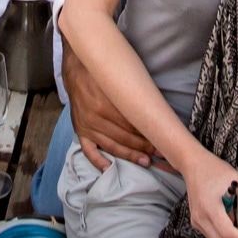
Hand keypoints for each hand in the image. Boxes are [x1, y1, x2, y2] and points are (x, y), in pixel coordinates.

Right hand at [61, 37, 155, 170]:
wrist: (75, 68)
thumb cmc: (101, 72)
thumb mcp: (117, 77)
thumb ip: (132, 93)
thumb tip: (154, 108)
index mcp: (104, 104)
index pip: (131, 124)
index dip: (147, 133)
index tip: (162, 139)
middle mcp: (94, 117)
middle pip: (124, 137)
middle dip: (143, 146)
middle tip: (159, 153)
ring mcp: (86, 126)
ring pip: (111, 146)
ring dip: (129, 155)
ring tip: (145, 161)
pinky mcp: (80, 131)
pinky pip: (88, 150)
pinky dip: (98, 161)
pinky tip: (109, 169)